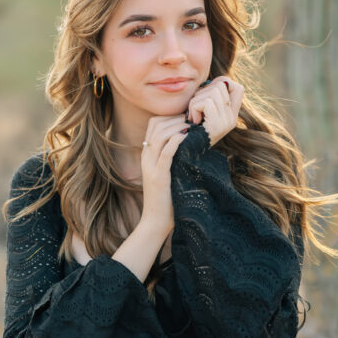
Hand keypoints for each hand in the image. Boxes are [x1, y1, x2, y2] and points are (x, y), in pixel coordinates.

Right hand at [138, 113, 189, 234]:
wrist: (156, 221)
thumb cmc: (166, 197)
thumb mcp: (167, 172)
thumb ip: (172, 157)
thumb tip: (190, 142)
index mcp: (147, 154)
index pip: (153, 124)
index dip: (169, 116)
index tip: (186, 118)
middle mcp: (146, 157)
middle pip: (156, 125)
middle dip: (175, 118)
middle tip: (191, 120)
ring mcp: (151, 166)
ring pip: (159, 135)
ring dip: (176, 127)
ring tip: (190, 127)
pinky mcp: (159, 177)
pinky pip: (166, 153)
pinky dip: (176, 141)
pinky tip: (186, 138)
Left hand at [186, 76, 242, 146]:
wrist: (185, 153)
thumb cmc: (187, 130)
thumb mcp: (201, 112)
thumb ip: (208, 98)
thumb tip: (213, 81)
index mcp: (231, 114)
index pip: (238, 88)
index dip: (222, 84)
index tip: (207, 94)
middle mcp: (232, 118)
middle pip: (221, 85)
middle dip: (202, 92)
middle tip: (195, 109)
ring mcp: (227, 121)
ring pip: (212, 91)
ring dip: (196, 101)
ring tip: (193, 116)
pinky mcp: (218, 124)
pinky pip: (206, 102)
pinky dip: (194, 109)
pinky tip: (193, 121)